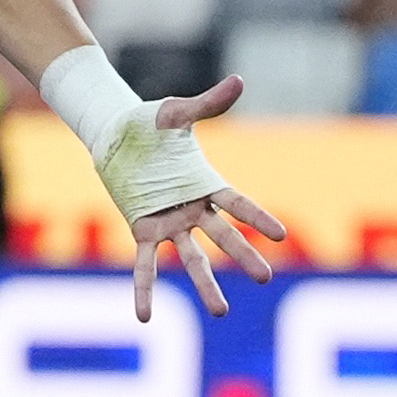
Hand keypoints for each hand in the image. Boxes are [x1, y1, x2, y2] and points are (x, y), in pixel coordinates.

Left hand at [126, 76, 286, 321]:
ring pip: (191, 258)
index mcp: (205, 182)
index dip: (257, 218)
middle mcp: (193, 208)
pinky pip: (145, 266)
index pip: (237, 203)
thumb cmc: (150, 122)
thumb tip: (239, 80)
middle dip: (242, 255)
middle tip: (265, 276)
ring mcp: (169, 222)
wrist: (114, 133)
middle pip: (222, 235)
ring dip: (205, 284)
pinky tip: (145, 317)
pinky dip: (145, 290)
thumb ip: (208, 103)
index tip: (281, 235)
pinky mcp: (143, 230)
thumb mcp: (176, 112)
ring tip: (221, 312)